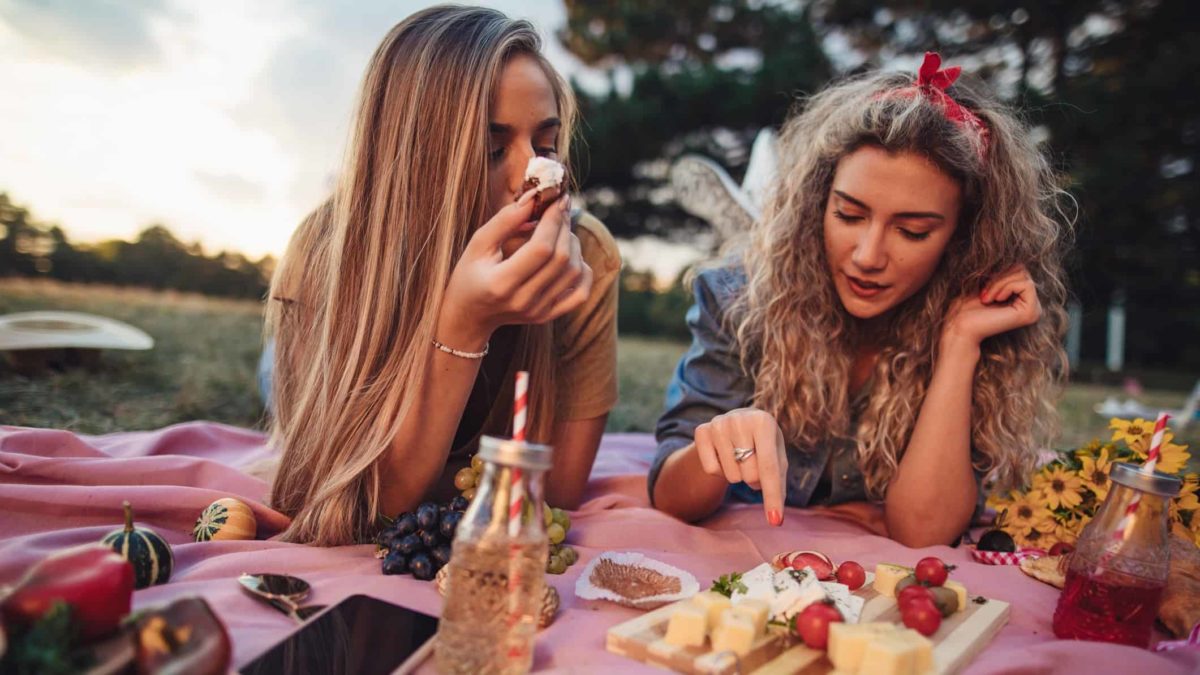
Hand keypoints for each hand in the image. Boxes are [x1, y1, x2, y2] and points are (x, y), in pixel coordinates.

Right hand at [441, 190, 592, 343]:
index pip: (541, 249)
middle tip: (560, 210)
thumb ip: (504, 220)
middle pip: (562, 259)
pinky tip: (572, 257)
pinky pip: (580, 294)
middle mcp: (523, 301)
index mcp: (501, 283)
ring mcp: (538, 311)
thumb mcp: (478, 244)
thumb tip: (533, 198)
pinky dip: (583, 271)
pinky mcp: (548, 316)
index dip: (554, 221)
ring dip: (574, 245)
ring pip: (574, 273)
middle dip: (565, 228)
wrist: (470, 314)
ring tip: (561, 231)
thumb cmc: (470, 274)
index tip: (557, 201)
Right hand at [693, 408, 788, 525]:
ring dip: (737, 474)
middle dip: (754, 478)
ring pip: (731, 475)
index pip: (769, 468)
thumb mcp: (777, 458)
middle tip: (753, 461)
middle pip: (750, 475)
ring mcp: (718, 423)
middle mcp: (739, 419)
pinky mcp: (701, 431)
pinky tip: (723, 454)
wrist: (738, 422)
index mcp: (763, 422)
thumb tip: (776, 519)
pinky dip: (720, 470)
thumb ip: (778, 484)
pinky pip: (711, 470)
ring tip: (738, 457)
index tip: (775, 522)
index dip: (772, 497)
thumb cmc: (762, 445)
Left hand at [943, 265, 1041, 347]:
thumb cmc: (967, 306)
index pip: (1020, 268)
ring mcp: (1034, 310)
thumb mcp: (987, 282)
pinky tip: (994, 300)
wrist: (959, 325)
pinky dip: (1005, 286)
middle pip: (1023, 270)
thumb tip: (1015, 249)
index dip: (1000, 271)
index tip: (983, 287)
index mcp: (1023, 299)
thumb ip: (1003, 270)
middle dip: (1000, 277)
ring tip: (987, 298)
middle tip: (984, 293)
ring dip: (999, 282)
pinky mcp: (1031, 313)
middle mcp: (1032, 305)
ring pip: (1024, 275)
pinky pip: (1026, 284)